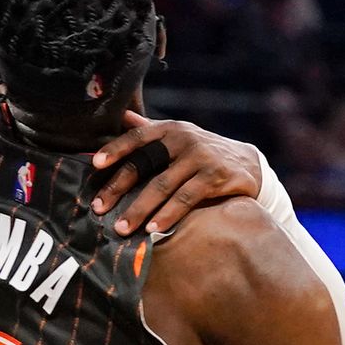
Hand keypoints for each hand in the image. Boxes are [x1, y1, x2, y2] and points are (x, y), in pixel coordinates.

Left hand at [91, 111, 263, 235]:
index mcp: (170, 130)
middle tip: (98, 208)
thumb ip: (150, 130)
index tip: (94, 164)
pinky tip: (153, 229)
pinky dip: (168, 215)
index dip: (115, 149)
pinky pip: (186, 198)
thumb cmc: (203, 153)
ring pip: (162, 185)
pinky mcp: (216, 176)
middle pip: (144, 164)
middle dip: (118, 187)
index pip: (137, 137)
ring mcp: (201, 157)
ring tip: (121, 228)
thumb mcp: (178, 137)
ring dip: (139, 209)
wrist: (249, 164)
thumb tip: (122, 116)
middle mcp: (184, 139)